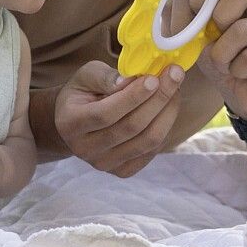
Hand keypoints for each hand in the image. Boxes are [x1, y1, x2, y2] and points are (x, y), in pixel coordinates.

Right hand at [54, 59, 184, 177]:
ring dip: (167, 112)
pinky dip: (165, 128)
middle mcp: (85, 149)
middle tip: (175, 75)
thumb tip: (132, 80)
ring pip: (147, 141)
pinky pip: (151, 151)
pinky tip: (167, 108)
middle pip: (132, 127)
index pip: (106, 113)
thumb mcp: (86, 76)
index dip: (133, 97)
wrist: (75, 122)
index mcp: (70, 123)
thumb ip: (106, 77)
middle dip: (158, 99)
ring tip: (175, 89)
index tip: (154, 78)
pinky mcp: (122, 171)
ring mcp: (104, 164)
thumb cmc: (82, 93)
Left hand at [195, 0, 246, 120]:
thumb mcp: (200, 31)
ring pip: (244, 28)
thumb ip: (193, 9)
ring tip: (227, 61)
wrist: (245, 97)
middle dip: (219, 15)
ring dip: (223, 51)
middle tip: (216, 34)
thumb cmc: (224, 57)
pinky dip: (237, 67)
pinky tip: (243, 72)